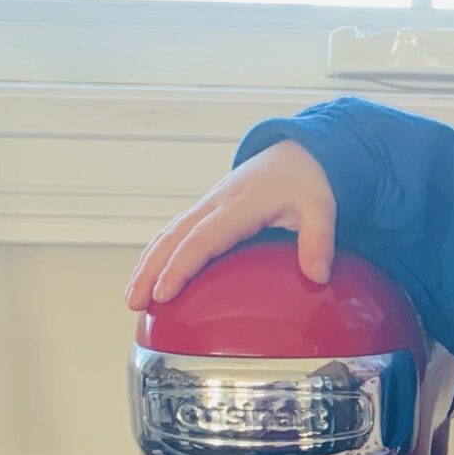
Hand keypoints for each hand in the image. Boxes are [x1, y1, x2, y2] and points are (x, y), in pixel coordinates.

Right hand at [126, 139, 336, 309]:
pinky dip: (158, 254)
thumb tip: (318, 276)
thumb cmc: (306, 180)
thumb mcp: (321, 207)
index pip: (201, 240)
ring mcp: (207, 206)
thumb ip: (319, 240)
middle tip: (133, 303)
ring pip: (167, 235)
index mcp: (238, 205)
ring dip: (146, 264)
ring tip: (132, 298)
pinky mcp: (208, 211)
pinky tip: (151, 276)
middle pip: (172, 238)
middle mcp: (215, 204)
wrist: (296, 152)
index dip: (180, 267)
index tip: (163, 293)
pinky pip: (177, 233)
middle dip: (149, 271)